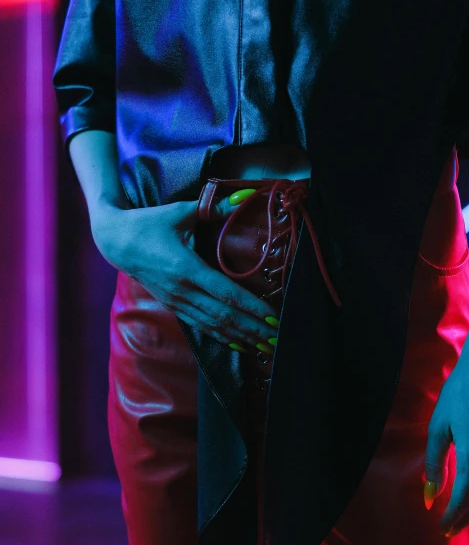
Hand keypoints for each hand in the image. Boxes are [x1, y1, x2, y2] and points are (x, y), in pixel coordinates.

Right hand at [91, 195, 279, 349]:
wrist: (116, 242)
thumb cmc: (149, 223)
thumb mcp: (180, 212)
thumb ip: (214, 208)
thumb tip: (244, 197)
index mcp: (186, 268)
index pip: (225, 293)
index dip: (251, 307)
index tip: (271, 317)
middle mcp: (182, 291)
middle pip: (223, 316)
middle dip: (252, 329)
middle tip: (277, 340)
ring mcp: (177, 302)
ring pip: (214, 326)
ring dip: (241, 338)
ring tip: (264, 348)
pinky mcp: (174, 307)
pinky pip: (202, 327)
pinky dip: (223, 337)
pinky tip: (240, 345)